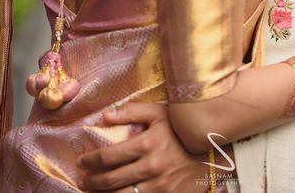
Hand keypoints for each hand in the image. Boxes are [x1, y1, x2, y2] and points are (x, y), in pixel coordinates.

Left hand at [76, 102, 207, 191]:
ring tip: (91, 192)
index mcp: (147, 143)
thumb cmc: (182, 129)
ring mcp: (160, 186)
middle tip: (82, 180)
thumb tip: (105, 115)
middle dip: (92, 182)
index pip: (109, 156)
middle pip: (111, 180)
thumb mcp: (160, 113)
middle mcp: (151, 167)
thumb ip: (132, 111)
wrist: (212, 151)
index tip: (82, 161)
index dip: (91, 161)